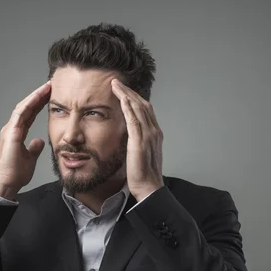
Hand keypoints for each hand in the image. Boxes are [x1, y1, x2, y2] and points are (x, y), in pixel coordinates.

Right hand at [0, 81, 50, 198]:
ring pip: (24, 106)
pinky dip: (30, 103)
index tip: (51, 95)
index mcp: (17, 133)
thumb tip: (39, 141)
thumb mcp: (30, 158)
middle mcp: (12, 128)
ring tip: (47, 86)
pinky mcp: (11, 133)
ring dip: (35, 96)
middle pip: (27, 107)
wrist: (7, 183)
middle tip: (51, 85)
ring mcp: (10, 129)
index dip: (40, 103)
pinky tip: (38, 96)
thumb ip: (34, 148)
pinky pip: (21, 114)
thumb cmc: (15, 173)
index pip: (30, 114)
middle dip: (39, 95)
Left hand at [111, 79, 163, 201]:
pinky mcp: (140, 141)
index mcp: (154, 134)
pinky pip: (134, 119)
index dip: (134, 98)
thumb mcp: (140, 154)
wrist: (149, 188)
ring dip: (126, 94)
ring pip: (138, 108)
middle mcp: (154, 132)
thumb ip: (136, 142)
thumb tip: (127, 136)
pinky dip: (128, 107)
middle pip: (142, 104)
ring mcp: (148, 136)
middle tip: (117, 82)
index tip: (123, 91)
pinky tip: (122, 99)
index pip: (145, 110)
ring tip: (115, 85)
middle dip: (129, 91)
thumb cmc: (143, 175)